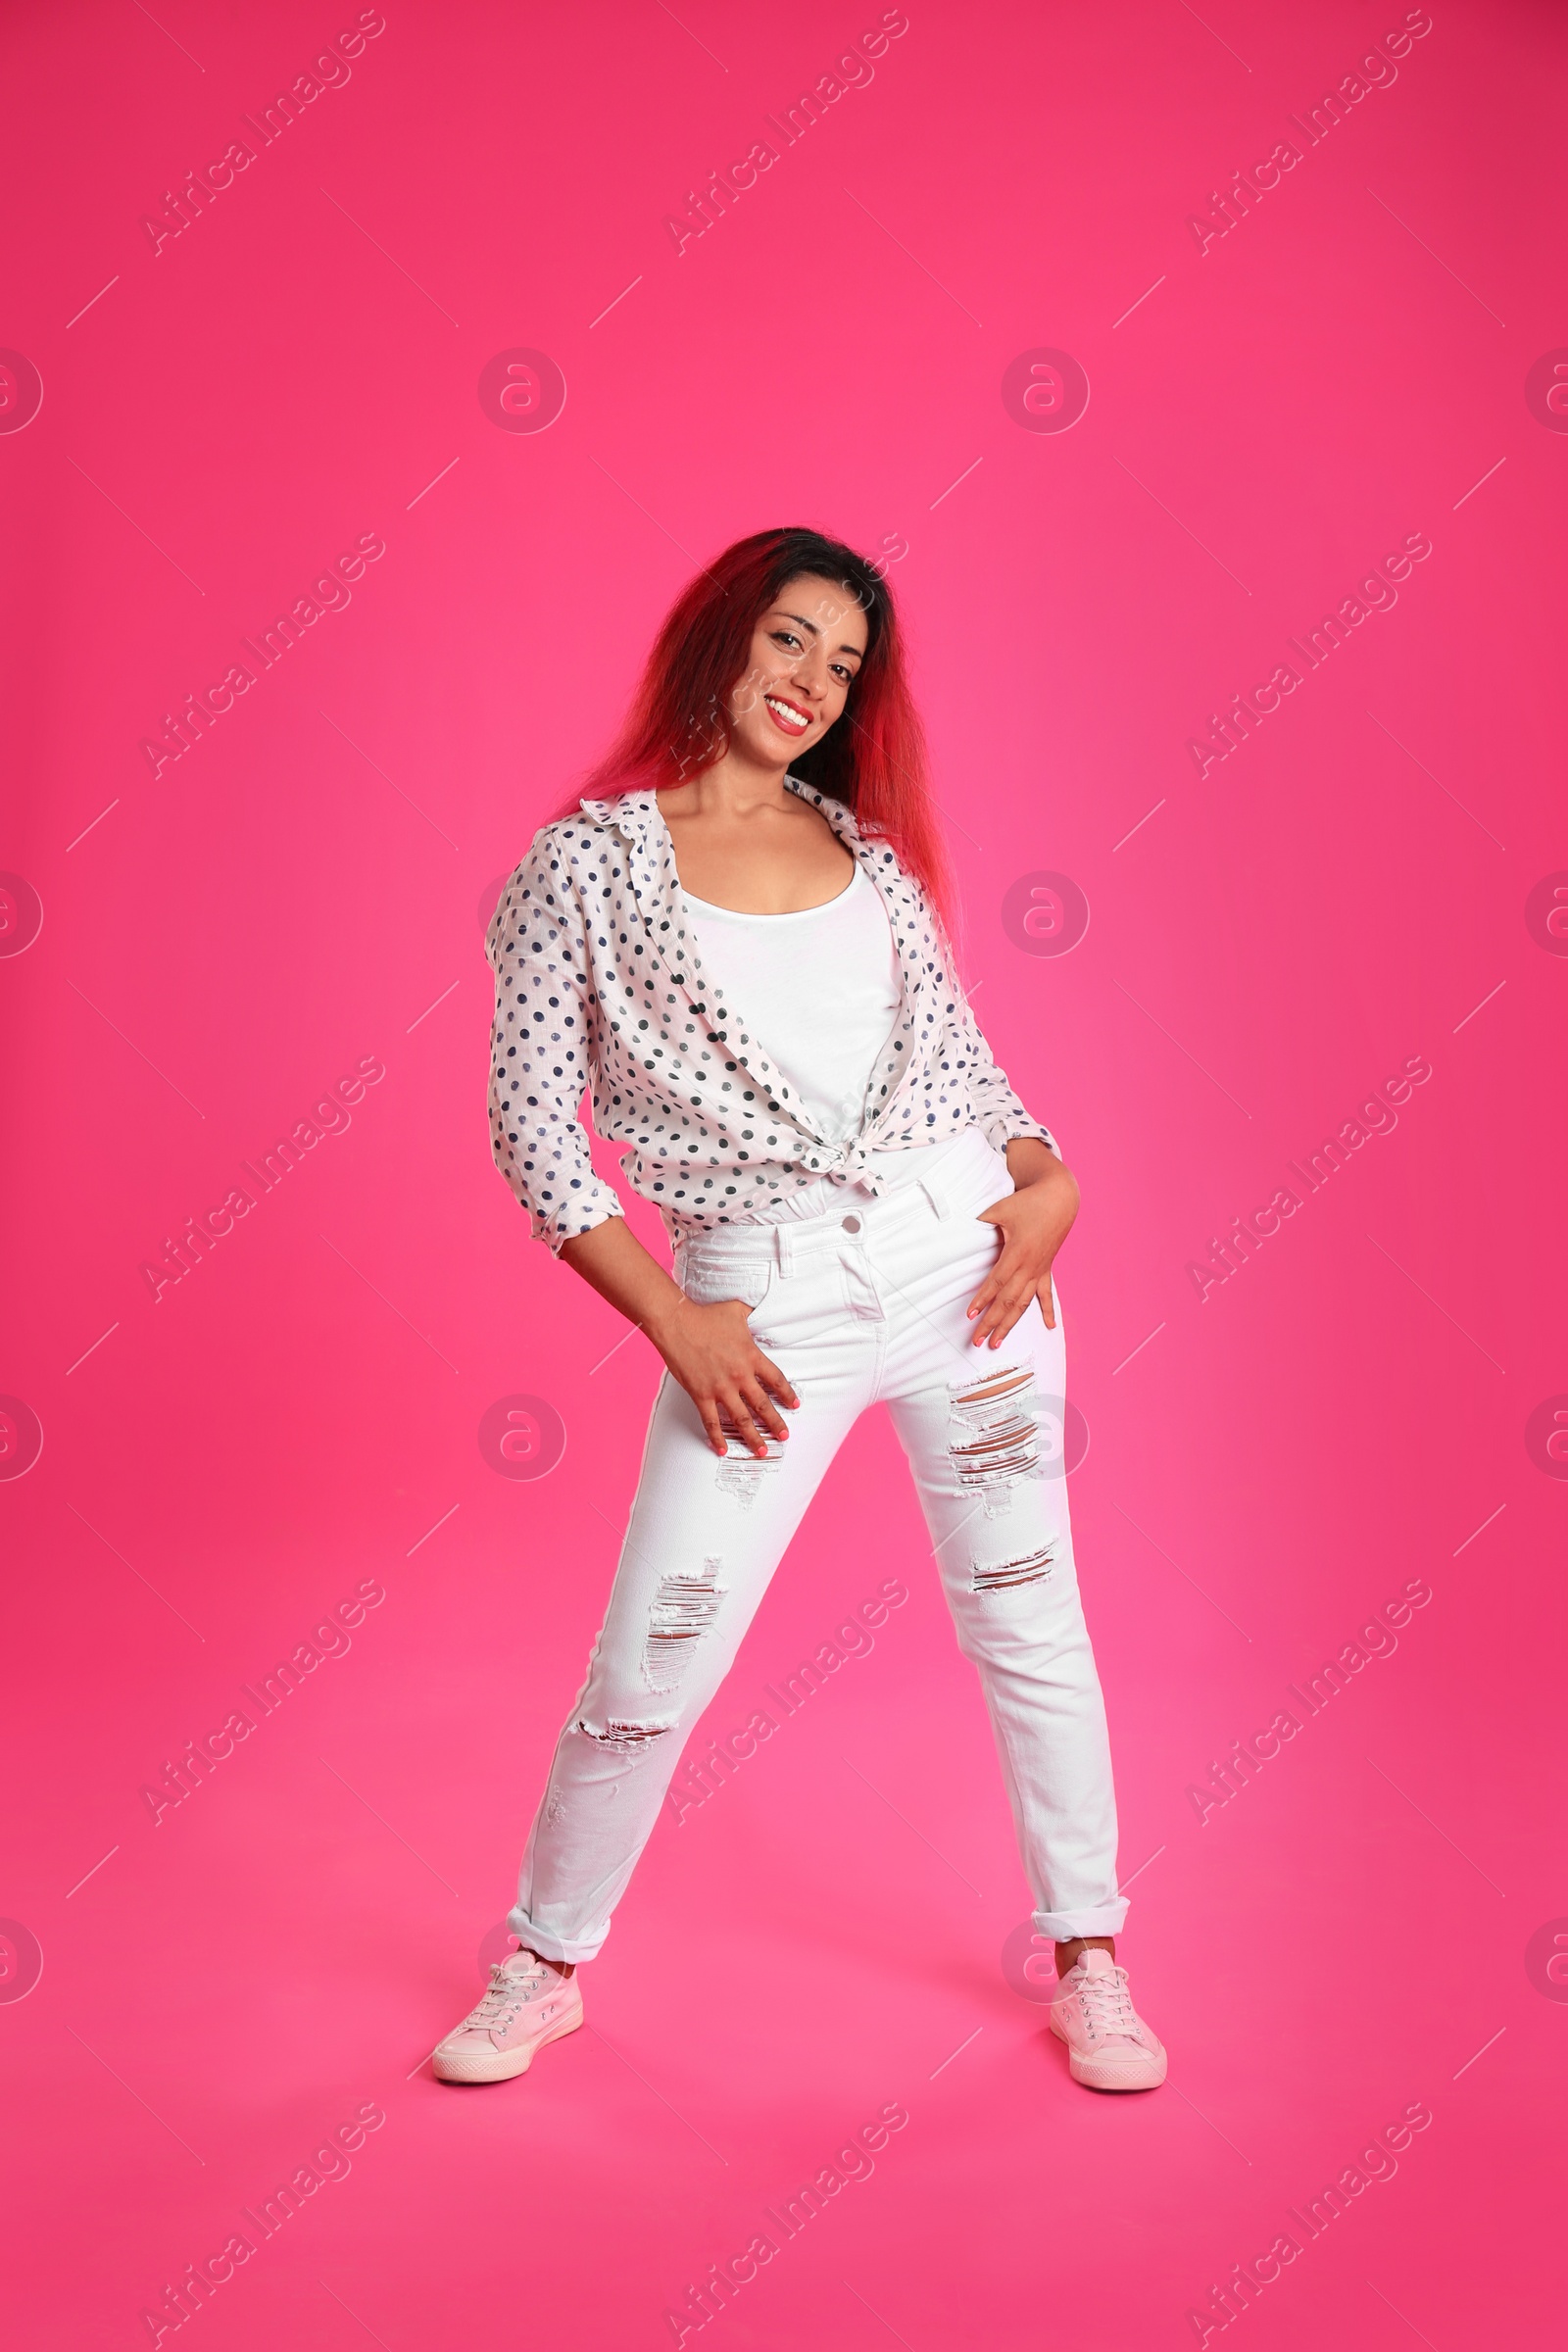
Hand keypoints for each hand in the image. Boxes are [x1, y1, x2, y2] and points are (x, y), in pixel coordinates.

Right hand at [649, 1295, 799, 1457]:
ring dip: (753, 1437)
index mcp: (752, 1357)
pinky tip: (723, 1450)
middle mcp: (740, 1376)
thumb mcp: (737, 1309)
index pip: (776, 1380)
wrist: (677, 1323)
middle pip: (763, 1405)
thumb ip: (752, 1312)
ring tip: (762, 1451)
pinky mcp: (701, 1395)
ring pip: (742, 1419)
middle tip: (785, 1437)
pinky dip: (718, 1438)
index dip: (787, 1395)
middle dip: (776, 1424)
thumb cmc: (706, 1315)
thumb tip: (761, 1304)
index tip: (794, 1406)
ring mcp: (720, 1388)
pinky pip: (712, 1422)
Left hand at [967, 1152, 1079, 1348]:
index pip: (996, 1282)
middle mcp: (1030, 1266)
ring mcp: (1040, 1270)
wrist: (1060, 1197)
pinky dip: (1048, 1311)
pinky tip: (1050, 1327)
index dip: (982, 1300)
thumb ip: (980, 1222)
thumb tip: (961, 1232)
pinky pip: (1047, 1294)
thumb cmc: (1028, 1202)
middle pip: (1008, 1301)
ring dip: (1010, 1325)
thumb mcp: (1000, 1209)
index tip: (970, 1315)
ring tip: (998, 1343)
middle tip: (977, 1341)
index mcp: (1017, 1252)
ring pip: (1024, 1304)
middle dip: (992, 1323)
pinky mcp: (1047, 1269)